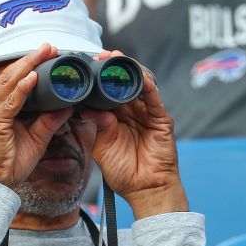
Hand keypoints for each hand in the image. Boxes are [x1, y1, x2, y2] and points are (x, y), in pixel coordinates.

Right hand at [0, 43, 73, 187]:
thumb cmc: (5, 164)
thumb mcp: (34, 140)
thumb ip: (48, 122)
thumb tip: (67, 107)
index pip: (11, 79)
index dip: (28, 65)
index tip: (47, 54)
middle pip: (9, 75)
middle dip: (31, 59)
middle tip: (50, 46)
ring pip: (8, 82)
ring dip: (28, 65)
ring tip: (45, 53)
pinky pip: (9, 101)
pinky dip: (21, 88)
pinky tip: (33, 77)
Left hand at [80, 53, 185, 217]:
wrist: (144, 189)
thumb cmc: (123, 171)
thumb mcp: (103, 146)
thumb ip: (98, 126)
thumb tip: (87, 108)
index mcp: (116, 117)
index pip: (107, 92)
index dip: (97, 79)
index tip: (84, 67)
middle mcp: (132, 112)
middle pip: (123, 83)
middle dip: (112, 68)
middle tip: (99, 56)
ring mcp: (147, 114)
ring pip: (139, 85)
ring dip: (128, 70)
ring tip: (115, 58)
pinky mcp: (161, 120)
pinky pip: (154, 98)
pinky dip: (147, 85)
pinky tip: (138, 75)